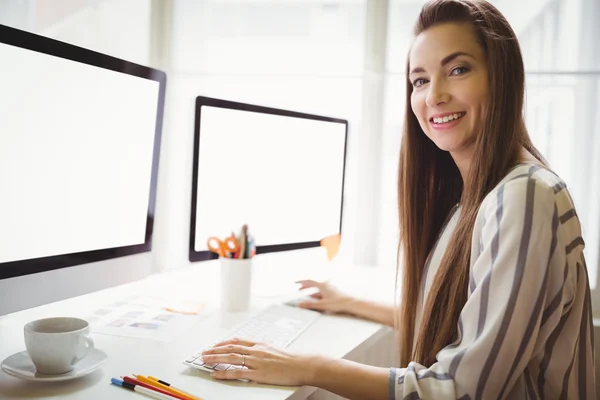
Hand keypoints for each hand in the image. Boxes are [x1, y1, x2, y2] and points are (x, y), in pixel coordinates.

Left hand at [200, 338, 317, 385]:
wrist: (302, 364)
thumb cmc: (292, 359)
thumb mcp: (275, 349)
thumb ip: (262, 350)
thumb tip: (254, 352)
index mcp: (260, 344)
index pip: (237, 341)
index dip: (223, 343)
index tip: (215, 345)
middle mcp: (256, 350)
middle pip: (230, 347)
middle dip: (215, 350)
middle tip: (204, 352)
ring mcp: (256, 361)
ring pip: (231, 357)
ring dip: (215, 358)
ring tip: (205, 360)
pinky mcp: (258, 373)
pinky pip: (237, 372)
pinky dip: (224, 372)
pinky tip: (216, 374)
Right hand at [295, 279, 354, 313]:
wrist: (351, 303)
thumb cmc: (339, 302)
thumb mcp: (322, 305)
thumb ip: (310, 305)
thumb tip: (300, 305)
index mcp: (322, 286)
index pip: (309, 281)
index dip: (301, 282)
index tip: (295, 282)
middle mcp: (326, 286)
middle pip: (313, 284)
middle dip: (305, 286)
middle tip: (300, 289)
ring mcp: (330, 289)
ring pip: (318, 289)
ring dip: (311, 291)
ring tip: (306, 295)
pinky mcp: (333, 293)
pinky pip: (322, 292)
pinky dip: (317, 295)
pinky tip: (317, 299)